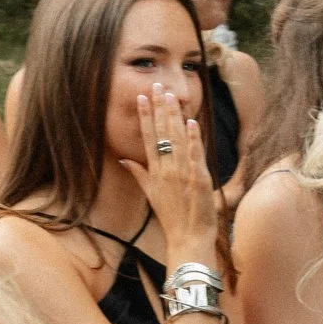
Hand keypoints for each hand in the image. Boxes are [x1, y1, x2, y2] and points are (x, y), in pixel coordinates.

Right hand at [117, 85, 216, 251]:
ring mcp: (181, 173)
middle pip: (161, 133)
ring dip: (173, 116)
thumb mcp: (150, 194)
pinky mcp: (198, 178)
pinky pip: (194, 154)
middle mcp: (165, 169)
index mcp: (154, 171)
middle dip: (159, 108)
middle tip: (157, 86)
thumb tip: (124, 159)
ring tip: (171, 96)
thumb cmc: (171, 217)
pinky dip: (193, 138)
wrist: (188, 237)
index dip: (145, 117)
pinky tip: (191, 121)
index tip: (142, 98)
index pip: (148, 138)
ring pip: (177, 139)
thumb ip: (139, 174)